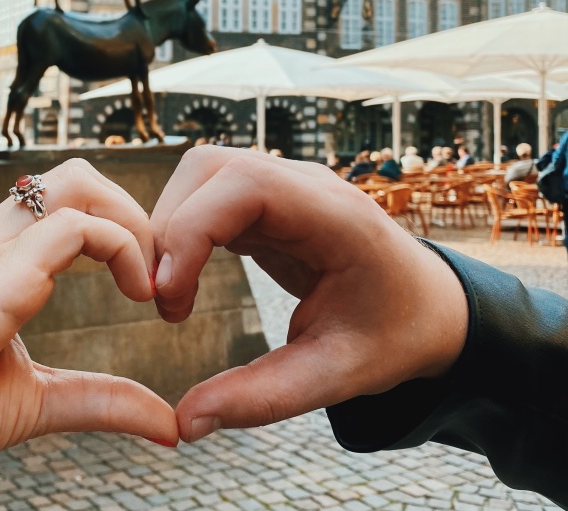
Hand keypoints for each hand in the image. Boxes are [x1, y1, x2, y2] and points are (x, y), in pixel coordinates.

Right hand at [0, 159, 176, 509]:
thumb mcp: (34, 401)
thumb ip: (99, 400)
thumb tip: (167, 423)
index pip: (67, 204)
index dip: (120, 230)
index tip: (147, 289)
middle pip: (78, 176)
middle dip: (132, 212)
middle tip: (155, 277)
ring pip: (77, 181)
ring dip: (131, 221)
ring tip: (148, 285)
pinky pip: (72, 226)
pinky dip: (122, 247)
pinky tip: (136, 296)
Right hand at [150, 147, 467, 442]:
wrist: (428, 307)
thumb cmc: (393, 336)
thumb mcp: (337, 375)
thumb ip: (263, 398)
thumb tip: (184, 422)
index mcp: (336, 215)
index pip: (244, 185)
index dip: (191, 228)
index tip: (168, 295)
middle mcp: (306, 184)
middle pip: (209, 168)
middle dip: (170, 229)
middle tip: (163, 303)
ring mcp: (285, 184)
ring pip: (201, 175)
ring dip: (171, 227)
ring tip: (173, 294)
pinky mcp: (267, 198)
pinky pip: (208, 194)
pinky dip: (184, 231)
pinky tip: (186, 280)